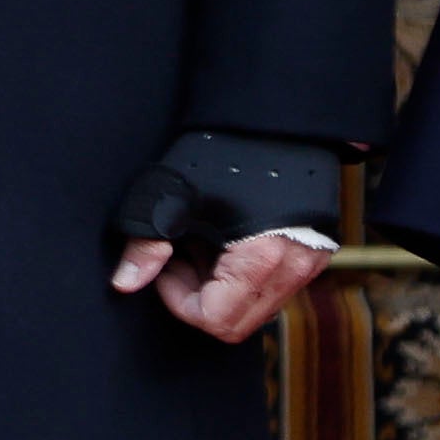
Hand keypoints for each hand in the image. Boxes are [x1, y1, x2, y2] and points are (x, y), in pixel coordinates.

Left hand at [107, 130, 341, 343]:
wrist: (275, 117)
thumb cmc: (224, 151)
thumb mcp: (174, 194)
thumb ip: (146, 242)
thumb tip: (125, 283)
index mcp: (264, 259)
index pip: (217, 321)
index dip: (180, 301)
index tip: (166, 265)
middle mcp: (295, 268)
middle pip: (237, 323)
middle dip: (199, 298)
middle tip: (181, 257)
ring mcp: (309, 262)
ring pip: (255, 306)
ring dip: (221, 287)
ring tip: (204, 243)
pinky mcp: (313, 250)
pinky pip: (273, 285)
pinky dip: (243, 274)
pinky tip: (226, 237)